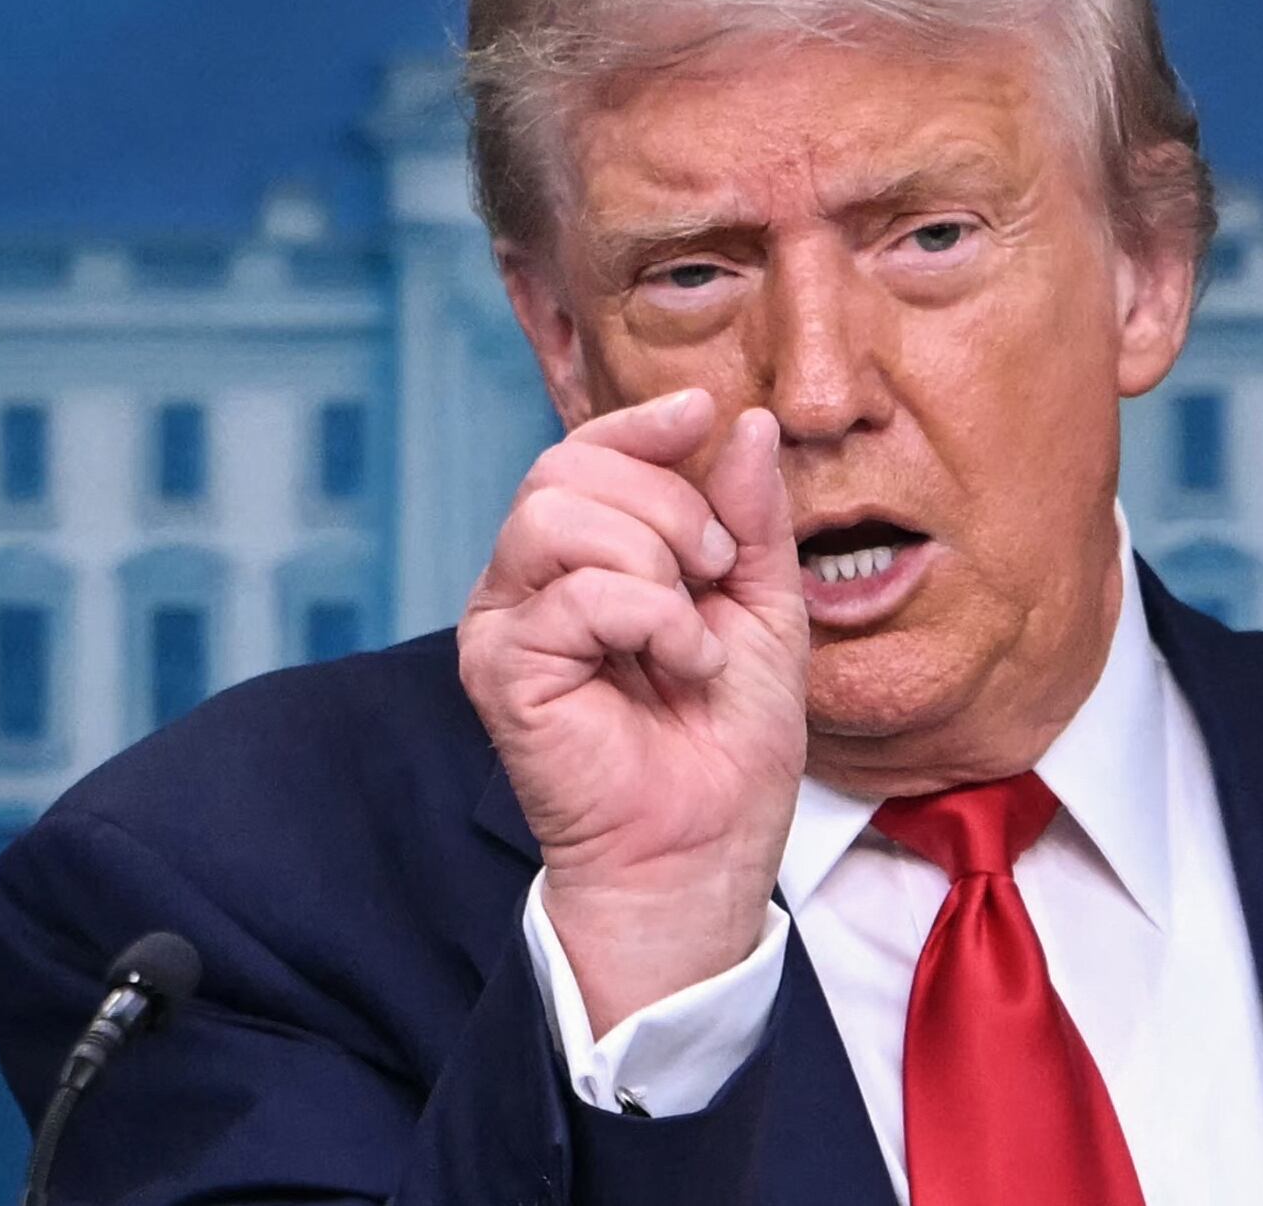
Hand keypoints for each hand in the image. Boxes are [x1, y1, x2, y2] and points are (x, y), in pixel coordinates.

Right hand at [458, 389, 807, 1034]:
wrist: (707, 848)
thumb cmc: (726, 741)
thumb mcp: (761, 606)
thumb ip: (749, 515)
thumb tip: (743, 421)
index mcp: (579, 560)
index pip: (584, 453)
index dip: (640, 424)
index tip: (700, 413)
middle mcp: (526, 584)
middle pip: (566, 468)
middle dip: (667, 502)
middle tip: (717, 571)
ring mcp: (505, 625)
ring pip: (557, 515)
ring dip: (655, 558)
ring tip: (695, 626)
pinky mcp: (501, 670)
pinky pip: (575, 593)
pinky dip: (652, 617)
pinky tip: (682, 664)